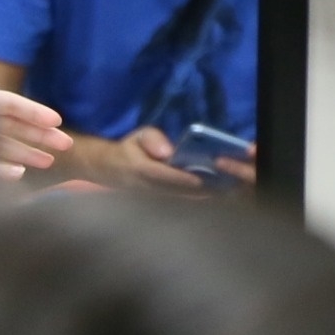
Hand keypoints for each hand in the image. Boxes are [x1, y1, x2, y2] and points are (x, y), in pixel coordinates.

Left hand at [0, 66, 69, 178]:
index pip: (10, 105)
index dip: (34, 111)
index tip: (57, 120)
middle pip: (13, 127)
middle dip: (40, 135)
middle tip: (66, 144)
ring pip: (4, 148)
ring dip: (27, 154)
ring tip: (49, 162)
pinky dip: (3, 170)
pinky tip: (19, 173)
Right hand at [53, 126, 209, 194]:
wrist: (109, 169)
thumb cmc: (128, 149)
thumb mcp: (137, 137)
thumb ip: (152, 139)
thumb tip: (167, 151)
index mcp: (140, 169)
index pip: (164, 175)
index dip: (183, 178)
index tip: (201, 179)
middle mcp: (148, 186)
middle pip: (177, 189)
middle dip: (200, 189)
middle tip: (223, 185)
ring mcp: (153, 194)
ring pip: (180, 196)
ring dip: (201, 194)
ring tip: (225, 190)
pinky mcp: (159, 197)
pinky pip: (180, 197)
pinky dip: (197, 196)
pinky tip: (215, 192)